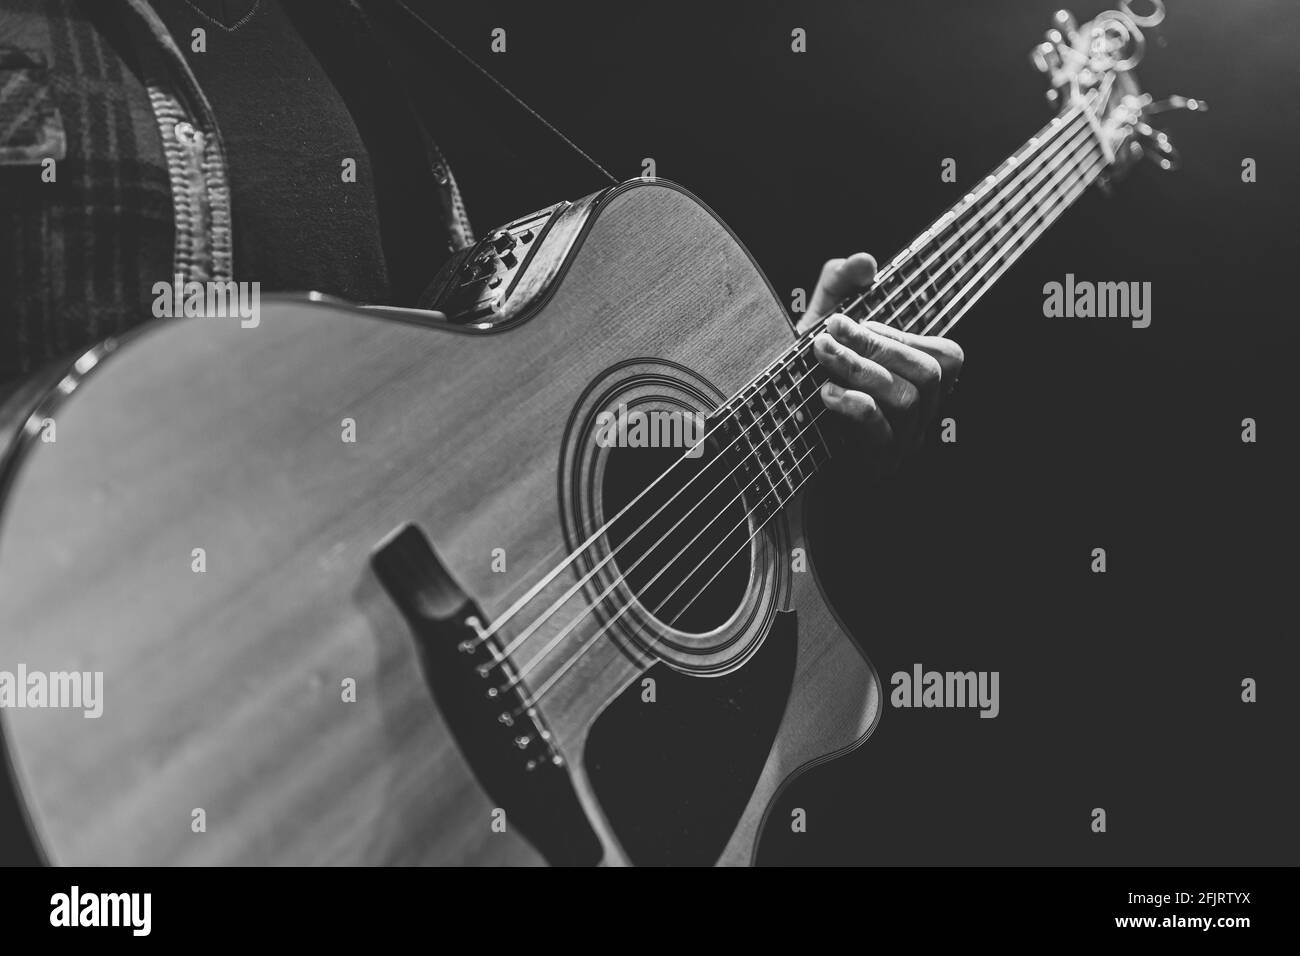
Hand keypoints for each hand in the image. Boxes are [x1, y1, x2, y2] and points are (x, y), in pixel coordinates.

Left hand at [797, 253, 963, 468]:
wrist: (774, 443)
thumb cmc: (806, 377)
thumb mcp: (820, 326)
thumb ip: (840, 287)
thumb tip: (865, 261)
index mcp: (919, 381)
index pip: (947, 356)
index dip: (906, 335)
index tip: (859, 320)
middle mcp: (921, 414)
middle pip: (928, 375)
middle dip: (878, 345)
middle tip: (832, 329)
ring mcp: (902, 443)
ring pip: (906, 401)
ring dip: (860, 369)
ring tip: (821, 353)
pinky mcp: (876, 464)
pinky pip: (880, 433)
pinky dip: (855, 407)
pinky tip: (825, 393)